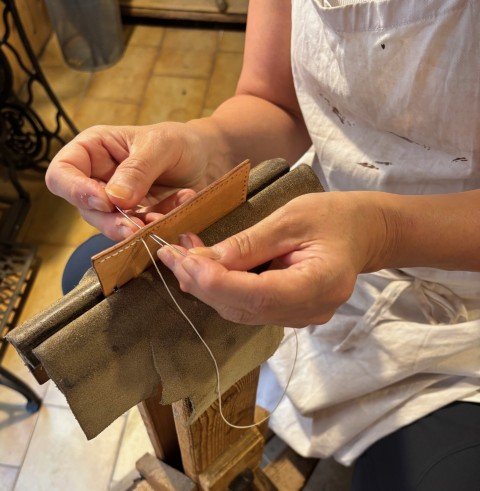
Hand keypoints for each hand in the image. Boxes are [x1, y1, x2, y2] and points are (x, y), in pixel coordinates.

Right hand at [46, 122, 208, 239]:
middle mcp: (99, 177)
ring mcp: (117, 201)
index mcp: (93, 150)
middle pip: (86, 208)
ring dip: (135, 228)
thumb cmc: (180, 142)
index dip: (76, 191)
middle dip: (111, 221)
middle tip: (136, 227)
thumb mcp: (161, 146)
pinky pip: (138, 231)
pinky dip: (155, 227)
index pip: (62, 173)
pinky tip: (174, 212)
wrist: (208, 158)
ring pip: (111, 225)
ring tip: (161, 219)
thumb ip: (137, 170)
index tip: (105, 202)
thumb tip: (114, 199)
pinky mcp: (138, 218)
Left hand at [157, 192, 389, 326]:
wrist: (362, 232)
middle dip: (201, 283)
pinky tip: (203, 268)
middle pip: (244, 308)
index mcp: (319, 285)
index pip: (258, 295)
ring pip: (240, 311)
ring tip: (180, 258)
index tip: (184, 260)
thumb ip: (249, 244)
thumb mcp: (290, 218)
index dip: (217, 282)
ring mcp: (299, 316)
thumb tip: (203, 260)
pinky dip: (221, 288)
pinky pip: (247, 306)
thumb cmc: (333, 217)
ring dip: (205, 286)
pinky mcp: (288, 311)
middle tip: (170, 255)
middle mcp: (308, 311)